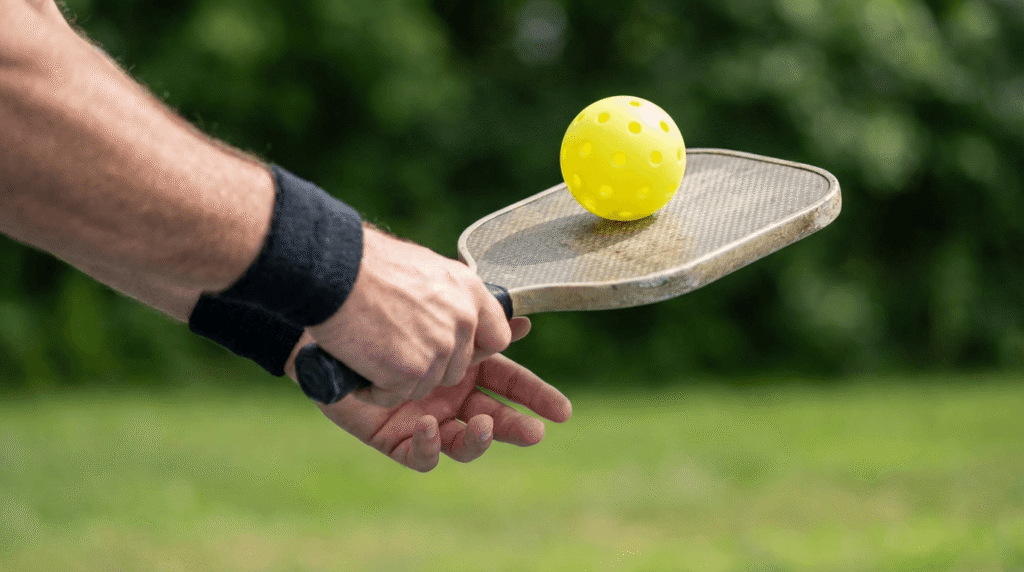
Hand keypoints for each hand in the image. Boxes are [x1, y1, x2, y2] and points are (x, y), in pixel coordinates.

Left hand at [288, 318, 571, 471]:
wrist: (329, 313)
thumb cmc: (386, 305)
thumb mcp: (443, 304)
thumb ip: (483, 314)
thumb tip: (522, 322)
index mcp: (465, 364)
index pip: (509, 383)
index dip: (535, 397)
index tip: (562, 411)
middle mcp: (448, 394)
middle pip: (493, 420)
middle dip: (516, 427)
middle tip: (535, 432)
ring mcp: (423, 416)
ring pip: (462, 443)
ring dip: (478, 439)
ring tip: (482, 424)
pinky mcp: (393, 437)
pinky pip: (420, 455)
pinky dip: (431, 445)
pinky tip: (431, 424)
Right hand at [307, 225, 511, 407]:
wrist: (332, 271)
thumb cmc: (366, 266)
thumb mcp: (425, 269)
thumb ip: (453, 297)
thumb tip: (482, 317)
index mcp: (470, 291)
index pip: (497, 337)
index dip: (475, 349)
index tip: (451, 348)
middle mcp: (463, 320)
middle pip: (457, 369)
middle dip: (428, 366)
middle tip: (393, 343)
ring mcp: (440, 348)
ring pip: (426, 385)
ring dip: (398, 377)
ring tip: (371, 347)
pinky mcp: (412, 371)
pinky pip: (396, 396)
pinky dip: (374, 388)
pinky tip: (359, 363)